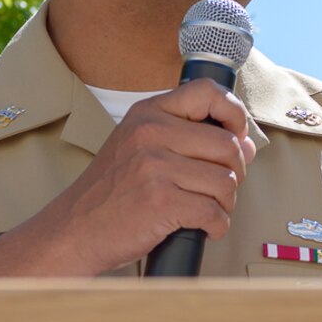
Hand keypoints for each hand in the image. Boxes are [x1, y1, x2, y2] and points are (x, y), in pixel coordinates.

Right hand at [0, 78, 256, 276]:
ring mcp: (155, 167)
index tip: (236, 136)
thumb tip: (247, 145)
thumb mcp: (140, 149)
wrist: (74, 229)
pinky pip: (214, 212)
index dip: (234, 114)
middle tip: (219, 189)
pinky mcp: (161, 202)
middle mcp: (151, 133)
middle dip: (234, 173)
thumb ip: (190, 140)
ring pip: (225, 182)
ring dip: (225, 203)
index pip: (208, 92)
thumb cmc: (111, 192)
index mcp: (148, 113)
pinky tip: (204, 228)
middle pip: (228, 146)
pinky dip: (217, 226)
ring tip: (207, 210)